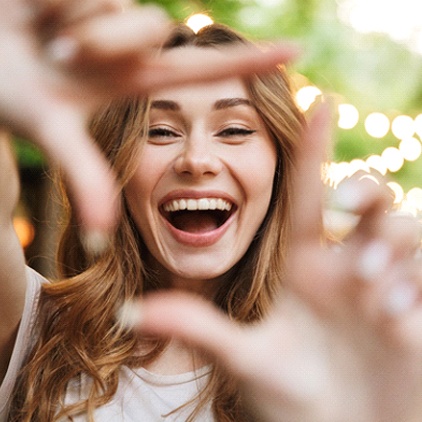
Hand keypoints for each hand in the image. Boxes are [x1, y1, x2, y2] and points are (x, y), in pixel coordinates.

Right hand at [0, 0, 297, 231]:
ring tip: (44, 38)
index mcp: (132, 82)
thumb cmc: (4, 94)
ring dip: (73, 24)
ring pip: (119, 6)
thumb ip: (82, 178)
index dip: (250, 63)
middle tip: (59, 55)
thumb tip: (100, 238)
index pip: (203, 72)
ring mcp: (110, 11)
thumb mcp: (49, 131)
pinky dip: (52, 0)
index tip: (296, 53)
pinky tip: (35, 11)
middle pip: (149, 29)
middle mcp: (128, 46)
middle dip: (102, 42)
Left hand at [128, 106, 421, 421]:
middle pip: (368, 196)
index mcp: (304, 266)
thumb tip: (130, 312)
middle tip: (349, 210)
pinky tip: (395, 321)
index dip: (313, 149)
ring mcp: (385, 285)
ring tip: (374, 297)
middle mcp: (345, 266)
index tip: (317, 100)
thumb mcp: (245, 358)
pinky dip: (414, 286)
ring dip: (393, 249)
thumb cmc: (292, 401)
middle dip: (366, 190)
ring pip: (405, 228)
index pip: (307, 195)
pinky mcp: (417, 308)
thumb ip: (196, 328)